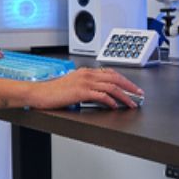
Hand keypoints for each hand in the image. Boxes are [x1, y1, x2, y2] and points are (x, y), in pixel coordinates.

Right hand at [28, 67, 143, 109]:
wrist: (39, 93)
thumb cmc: (53, 92)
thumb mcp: (73, 85)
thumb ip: (87, 87)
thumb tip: (101, 95)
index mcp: (86, 72)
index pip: (111, 73)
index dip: (124, 80)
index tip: (132, 88)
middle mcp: (87, 74)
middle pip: (115, 78)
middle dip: (130, 87)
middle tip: (139, 94)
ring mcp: (84, 82)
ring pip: (111, 86)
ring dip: (124, 96)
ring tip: (131, 103)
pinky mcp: (81, 92)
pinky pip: (101, 95)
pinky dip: (111, 101)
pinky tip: (115, 106)